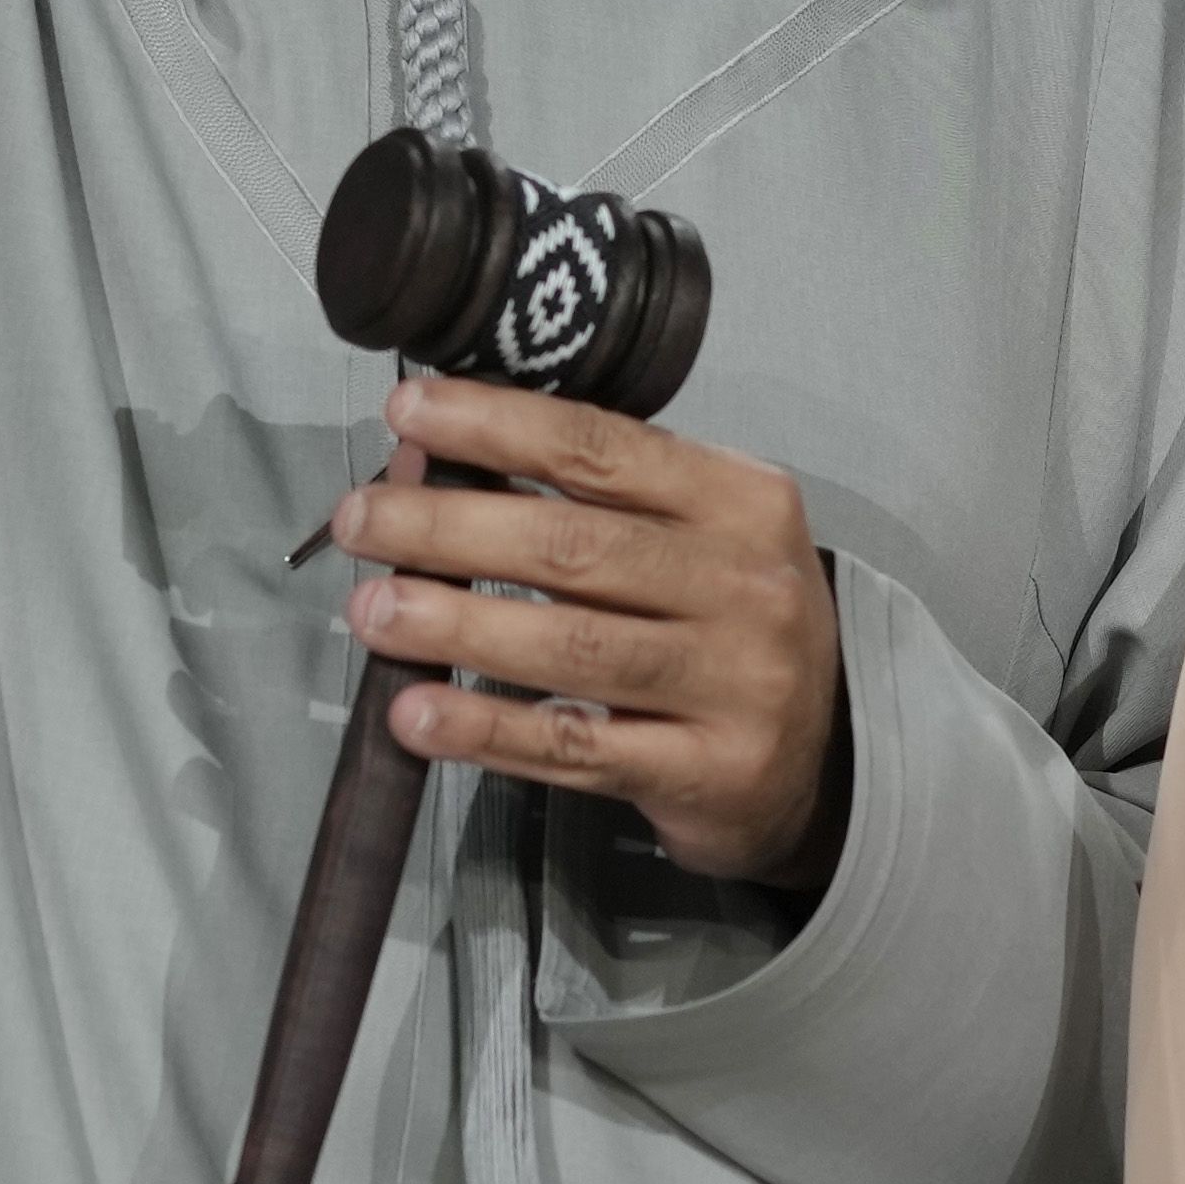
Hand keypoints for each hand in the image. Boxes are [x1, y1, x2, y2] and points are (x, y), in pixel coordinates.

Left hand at [334, 373, 849, 893]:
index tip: (408, 412)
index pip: (601, 447)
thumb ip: (586, 497)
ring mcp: (732, 682)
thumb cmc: (729, 621)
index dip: (496, 426)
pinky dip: (487, 730)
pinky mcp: (704, 771)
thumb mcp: (693, 534)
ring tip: (370, 611)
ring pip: (571, 645)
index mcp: (741, 497)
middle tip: (361, 522)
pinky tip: (418, 712)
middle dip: (450, 528)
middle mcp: (746, 584)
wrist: (823, 757)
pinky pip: (575, 746)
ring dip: (456, 624)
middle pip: (574, 545)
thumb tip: (431, 461)